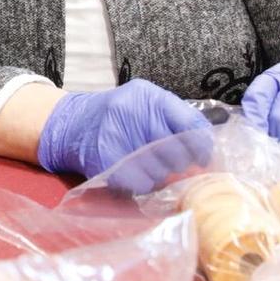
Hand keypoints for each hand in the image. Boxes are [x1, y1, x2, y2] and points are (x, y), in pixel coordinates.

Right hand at [36, 79, 209, 180]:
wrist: (74, 124)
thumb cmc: (118, 115)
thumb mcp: (145, 104)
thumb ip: (174, 119)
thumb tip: (206, 150)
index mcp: (148, 96)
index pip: (188, 123)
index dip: (201, 145)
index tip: (204, 158)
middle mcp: (131, 113)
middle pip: (176, 151)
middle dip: (181, 164)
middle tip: (178, 167)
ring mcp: (116, 136)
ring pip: (160, 171)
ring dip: (163, 176)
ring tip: (153, 168)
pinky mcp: (105, 160)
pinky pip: (140, 183)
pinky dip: (144, 183)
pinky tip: (138, 175)